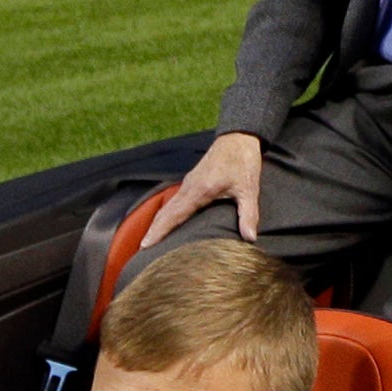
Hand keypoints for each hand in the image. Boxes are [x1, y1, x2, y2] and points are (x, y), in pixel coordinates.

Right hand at [142, 132, 263, 248]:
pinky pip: (174, 201)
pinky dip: (166, 214)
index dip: (159, 232)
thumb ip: (248, 214)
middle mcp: (189, 188)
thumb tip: (250, 238)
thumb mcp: (249, 189)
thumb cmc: (243, 162)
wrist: (238, 139)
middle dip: (152, 231)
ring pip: (167, 207)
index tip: (145, 246)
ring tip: (149, 242)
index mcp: (199, 190)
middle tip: (141, 251)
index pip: (173, 215)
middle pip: (164, 213)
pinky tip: (166, 224)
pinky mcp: (191, 183)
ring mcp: (188, 184)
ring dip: (157, 224)